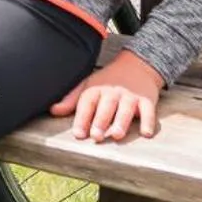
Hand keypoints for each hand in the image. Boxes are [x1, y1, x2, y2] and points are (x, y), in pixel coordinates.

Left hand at [50, 50, 165, 142]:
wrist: (137, 65)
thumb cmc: (108, 81)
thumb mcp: (88, 86)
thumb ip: (72, 100)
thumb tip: (53, 110)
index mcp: (96, 89)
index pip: (87, 103)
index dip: (82, 118)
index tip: (78, 134)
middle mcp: (113, 92)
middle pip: (106, 107)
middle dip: (100, 121)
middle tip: (96, 136)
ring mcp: (131, 96)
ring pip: (126, 109)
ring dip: (121, 122)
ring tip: (116, 135)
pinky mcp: (147, 100)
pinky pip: (148, 111)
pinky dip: (148, 121)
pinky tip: (146, 133)